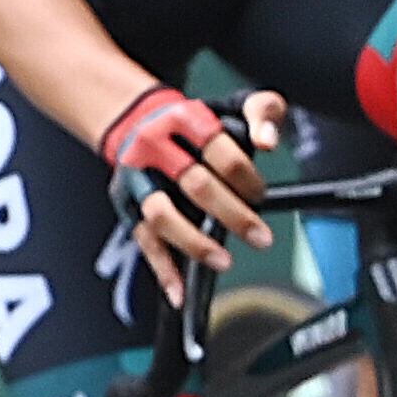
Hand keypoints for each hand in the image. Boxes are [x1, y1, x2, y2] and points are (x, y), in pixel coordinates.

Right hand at [101, 82, 282, 300]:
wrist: (139, 120)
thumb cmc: (198, 122)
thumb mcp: (235, 104)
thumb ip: (263, 112)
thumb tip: (268, 141)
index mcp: (186, 122)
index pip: (221, 151)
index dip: (246, 175)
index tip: (260, 193)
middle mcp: (155, 150)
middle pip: (195, 184)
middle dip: (232, 214)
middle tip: (260, 236)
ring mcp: (138, 181)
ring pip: (160, 214)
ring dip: (192, 241)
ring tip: (223, 260)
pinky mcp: (129, 207)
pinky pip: (144, 241)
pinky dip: (162, 270)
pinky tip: (179, 292)